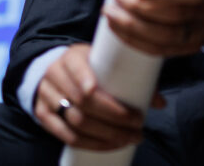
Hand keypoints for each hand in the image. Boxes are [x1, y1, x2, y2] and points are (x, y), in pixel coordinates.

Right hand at [34, 44, 164, 149]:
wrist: (55, 71)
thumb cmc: (88, 66)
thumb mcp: (103, 61)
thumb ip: (131, 76)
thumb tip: (160, 102)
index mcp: (71, 58)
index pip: (78, 71)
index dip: (91, 85)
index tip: (114, 98)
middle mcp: (55, 76)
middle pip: (82, 102)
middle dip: (113, 118)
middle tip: (138, 126)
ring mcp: (46, 97)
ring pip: (75, 122)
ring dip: (105, 135)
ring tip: (129, 138)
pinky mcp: (43, 116)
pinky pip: (66, 136)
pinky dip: (89, 144)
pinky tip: (109, 146)